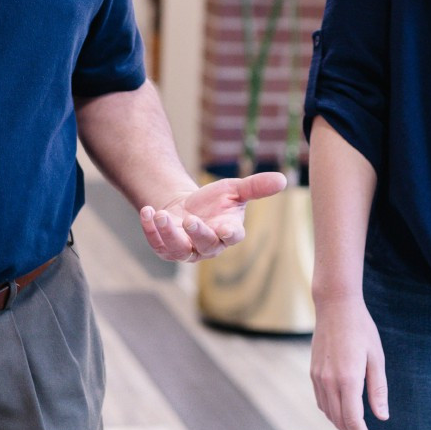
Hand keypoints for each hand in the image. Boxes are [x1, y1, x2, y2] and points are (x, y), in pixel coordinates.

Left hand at [138, 171, 286, 261]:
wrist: (185, 206)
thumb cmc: (213, 201)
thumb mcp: (234, 189)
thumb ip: (256, 186)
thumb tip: (283, 179)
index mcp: (229, 232)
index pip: (232, 237)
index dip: (229, 234)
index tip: (224, 228)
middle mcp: (208, 246)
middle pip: (205, 245)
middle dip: (197, 233)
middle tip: (188, 219)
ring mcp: (186, 250)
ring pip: (179, 250)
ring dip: (169, 234)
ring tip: (159, 214)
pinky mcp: (165, 249)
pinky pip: (157, 244)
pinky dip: (150, 230)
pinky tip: (147, 211)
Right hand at [311, 293, 387, 429]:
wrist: (335, 305)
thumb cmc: (361, 328)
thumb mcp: (376, 357)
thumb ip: (378, 389)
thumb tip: (382, 417)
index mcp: (348, 379)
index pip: (353, 420)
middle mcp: (329, 381)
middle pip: (339, 421)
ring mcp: (318, 377)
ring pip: (328, 413)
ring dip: (342, 426)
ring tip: (358, 429)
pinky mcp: (313, 372)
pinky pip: (321, 401)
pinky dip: (331, 412)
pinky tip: (342, 411)